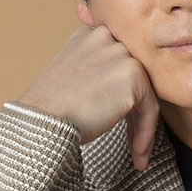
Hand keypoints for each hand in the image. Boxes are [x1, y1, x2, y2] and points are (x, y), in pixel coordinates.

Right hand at [16, 25, 160, 169]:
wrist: (41, 122)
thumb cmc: (50, 110)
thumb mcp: (71, 77)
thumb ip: (94, 71)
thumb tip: (120, 91)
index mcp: (89, 36)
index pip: (118, 65)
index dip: (122, 95)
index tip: (123, 122)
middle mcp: (106, 38)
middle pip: (134, 79)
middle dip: (134, 112)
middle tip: (133, 141)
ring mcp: (121, 53)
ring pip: (145, 94)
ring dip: (142, 127)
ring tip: (136, 152)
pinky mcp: (133, 75)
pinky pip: (150, 108)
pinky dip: (146, 133)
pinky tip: (138, 154)